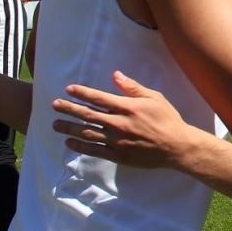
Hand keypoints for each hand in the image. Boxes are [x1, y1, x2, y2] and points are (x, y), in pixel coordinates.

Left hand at [52, 71, 194, 168]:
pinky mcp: (118, 155)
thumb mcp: (154, 98)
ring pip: (87, 134)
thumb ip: (133, 87)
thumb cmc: (168, 119)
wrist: (177, 147)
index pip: (98, 98)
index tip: (68, 89)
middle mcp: (119, 124)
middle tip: (54, 105)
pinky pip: (94, 151)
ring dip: (69, 128)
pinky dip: (80, 147)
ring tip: (55, 124)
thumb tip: (115, 75)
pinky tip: (69, 143)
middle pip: (88, 115)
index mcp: (127, 107)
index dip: (81, 93)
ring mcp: (117, 141)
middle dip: (69, 109)